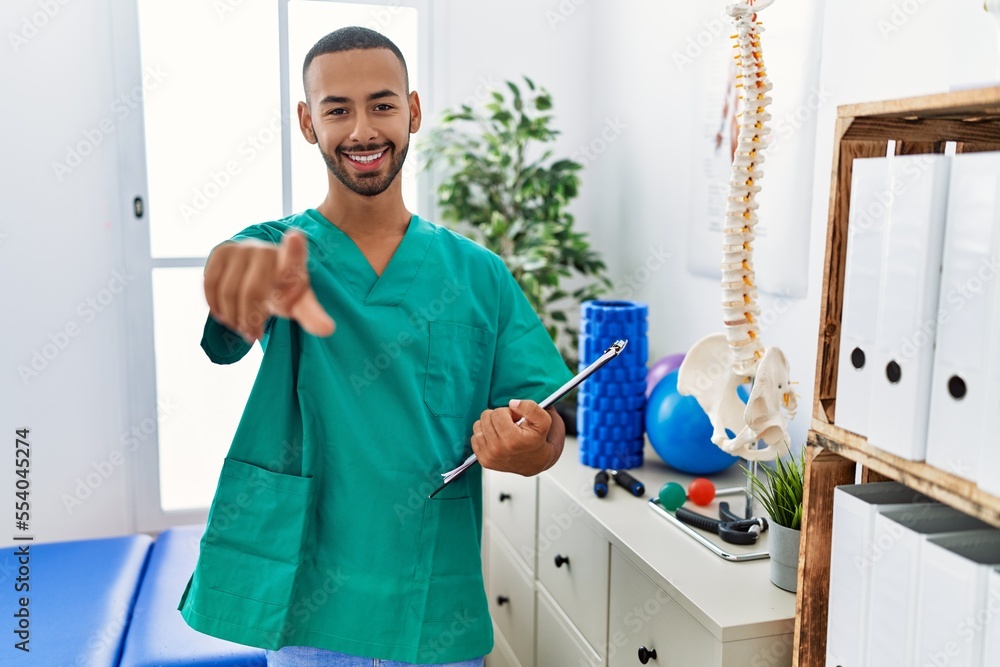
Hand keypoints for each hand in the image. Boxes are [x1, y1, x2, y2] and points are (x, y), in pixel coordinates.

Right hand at [204, 230, 335, 341]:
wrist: (261, 274)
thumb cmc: (283, 292)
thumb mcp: (299, 305)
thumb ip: (312, 316)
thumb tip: (328, 329)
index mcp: (292, 263)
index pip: (294, 256)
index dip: (294, 248)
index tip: (295, 238)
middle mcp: (267, 250)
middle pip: (251, 293)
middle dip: (250, 320)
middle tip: (254, 335)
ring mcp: (243, 248)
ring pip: (228, 292)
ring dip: (232, 318)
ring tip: (241, 326)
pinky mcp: (222, 251)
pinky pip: (210, 284)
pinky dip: (215, 305)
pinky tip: (225, 314)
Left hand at [472, 400, 565, 475]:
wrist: (536, 462)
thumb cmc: (538, 441)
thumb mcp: (544, 421)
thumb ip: (531, 408)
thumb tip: (512, 404)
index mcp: (513, 440)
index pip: (498, 413)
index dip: (508, 412)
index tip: (516, 419)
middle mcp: (499, 450)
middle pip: (486, 417)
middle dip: (498, 417)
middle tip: (510, 425)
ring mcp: (490, 457)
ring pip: (478, 427)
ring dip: (490, 426)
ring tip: (503, 431)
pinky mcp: (484, 461)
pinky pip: (474, 439)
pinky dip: (485, 436)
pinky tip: (496, 439)